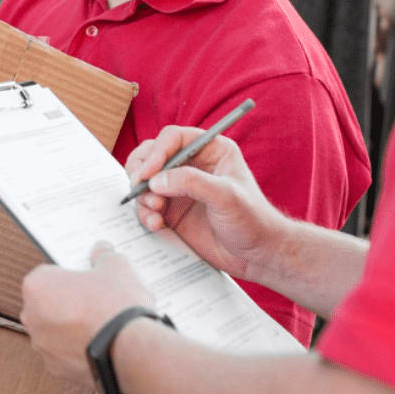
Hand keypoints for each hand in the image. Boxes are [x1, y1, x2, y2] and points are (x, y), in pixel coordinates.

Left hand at [19, 243, 153, 385]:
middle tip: (94, 300)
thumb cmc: (115, 305)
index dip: (69, 274)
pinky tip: (100, 345)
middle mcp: (31, 316)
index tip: (85, 278)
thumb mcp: (116, 267)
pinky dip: (78, 350)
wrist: (128, 350)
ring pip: (55, 331)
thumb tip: (102, 250)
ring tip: (100, 325)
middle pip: (48, 303)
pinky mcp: (56, 369)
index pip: (48, 273)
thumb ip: (104, 256)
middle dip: (67, 301)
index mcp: (37, 286)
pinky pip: (64, 354)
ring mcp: (42, 345)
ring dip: (71, 328)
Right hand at [125, 128, 289, 281]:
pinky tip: (157, 225)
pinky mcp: (171, 211)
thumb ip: (192, 183)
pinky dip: (145, 214)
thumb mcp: (226, 196)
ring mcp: (178, 189)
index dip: (157, 152)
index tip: (148, 173)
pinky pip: (146, 207)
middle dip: (141, 172)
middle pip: (151, 155)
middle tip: (139, 188)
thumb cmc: (252, 220)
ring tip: (156, 211)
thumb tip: (156, 181)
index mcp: (210, 150)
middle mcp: (191, 166)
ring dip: (142, 196)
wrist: (256, 255)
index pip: (173, 138)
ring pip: (144, 182)